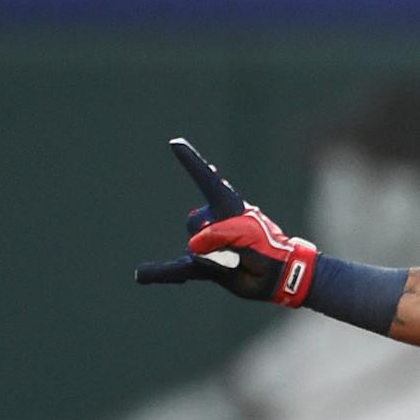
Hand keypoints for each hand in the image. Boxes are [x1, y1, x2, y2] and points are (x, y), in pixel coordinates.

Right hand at [134, 138, 317, 305]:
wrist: (278, 275)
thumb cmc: (266, 246)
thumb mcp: (244, 232)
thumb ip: (217, 234)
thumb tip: (194, 248)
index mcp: (226, 206)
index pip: (205, 179)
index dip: (190, 162)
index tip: (175, 144)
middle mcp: (213, 222)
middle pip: (195, 222)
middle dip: (215, 234)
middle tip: (242, 245)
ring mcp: (207, 244)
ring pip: (194, 248)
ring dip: (215, 256)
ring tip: (236, 260)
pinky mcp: (204, 267)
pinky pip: (176, 269)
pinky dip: (159, 273)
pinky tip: (141, 275)